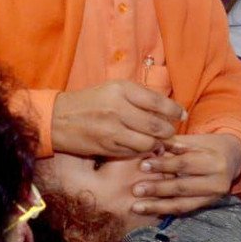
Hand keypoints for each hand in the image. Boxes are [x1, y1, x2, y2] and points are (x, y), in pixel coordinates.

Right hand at [52, 80, 182, 156]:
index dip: (174, 110)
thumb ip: (138, 97)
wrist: (58, 118)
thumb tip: (167, 108)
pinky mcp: (107, 147)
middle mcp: (118, 109)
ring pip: (148, 143)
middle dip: (168, 131)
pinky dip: (142, 151)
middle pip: (156, 125)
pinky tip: (142, 146)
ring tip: (157, 140)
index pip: (157, 102)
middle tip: (170, 131)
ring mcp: (112, 130)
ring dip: (157, 144)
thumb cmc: (90, 101)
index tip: (181, 114)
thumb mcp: (113, 89)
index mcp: (121, 89)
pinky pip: (134, 152)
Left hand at [130, 133, 240, 215]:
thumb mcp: (193, 140)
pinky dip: (166, 210)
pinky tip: (150, 210)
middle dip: (157, 189)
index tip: (142, 165)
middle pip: (183, 186)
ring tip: (137, 206)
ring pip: (183, 203)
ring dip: (157, 206)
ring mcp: (214, 196)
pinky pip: (185, 210)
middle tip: (136, 189)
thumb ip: (171, 143)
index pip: (184, 163)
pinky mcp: (208, 205)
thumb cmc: (207, 146)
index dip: (163, 165)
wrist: (232, 158)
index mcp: (213, 159)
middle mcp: (217, 180)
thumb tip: (148, 146)